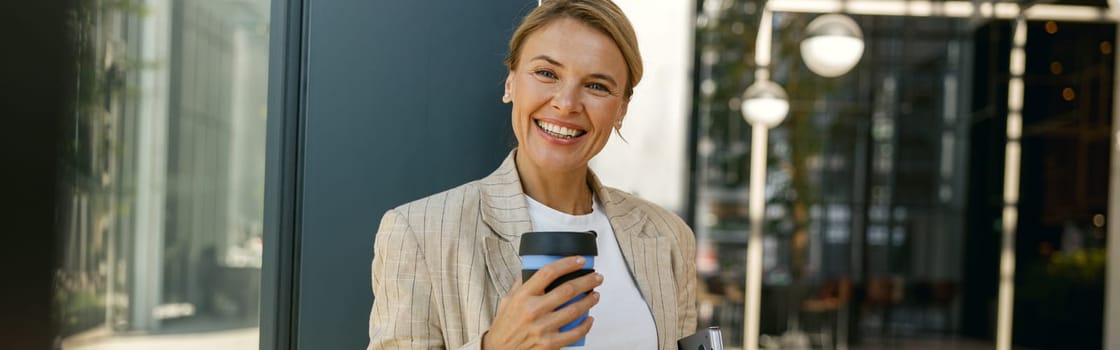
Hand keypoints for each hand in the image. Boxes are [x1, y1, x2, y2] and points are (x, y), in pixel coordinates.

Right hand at [482, 256, 602, 349]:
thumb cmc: (504, 326)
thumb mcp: (507, 300)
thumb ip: (521, 284)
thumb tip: (533, 267)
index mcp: (523, 296)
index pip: (548, 272)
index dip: (567, 264)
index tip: (579, 261)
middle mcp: (533, 310)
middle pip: (567, 289)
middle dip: (587, 281)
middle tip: (596, 277)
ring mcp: (542, 328)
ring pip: (575, 310)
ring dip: (589, 300)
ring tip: (595, 294)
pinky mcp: (549, 344)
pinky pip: (575, 333)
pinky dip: (586, 325)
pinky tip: (590, 319)